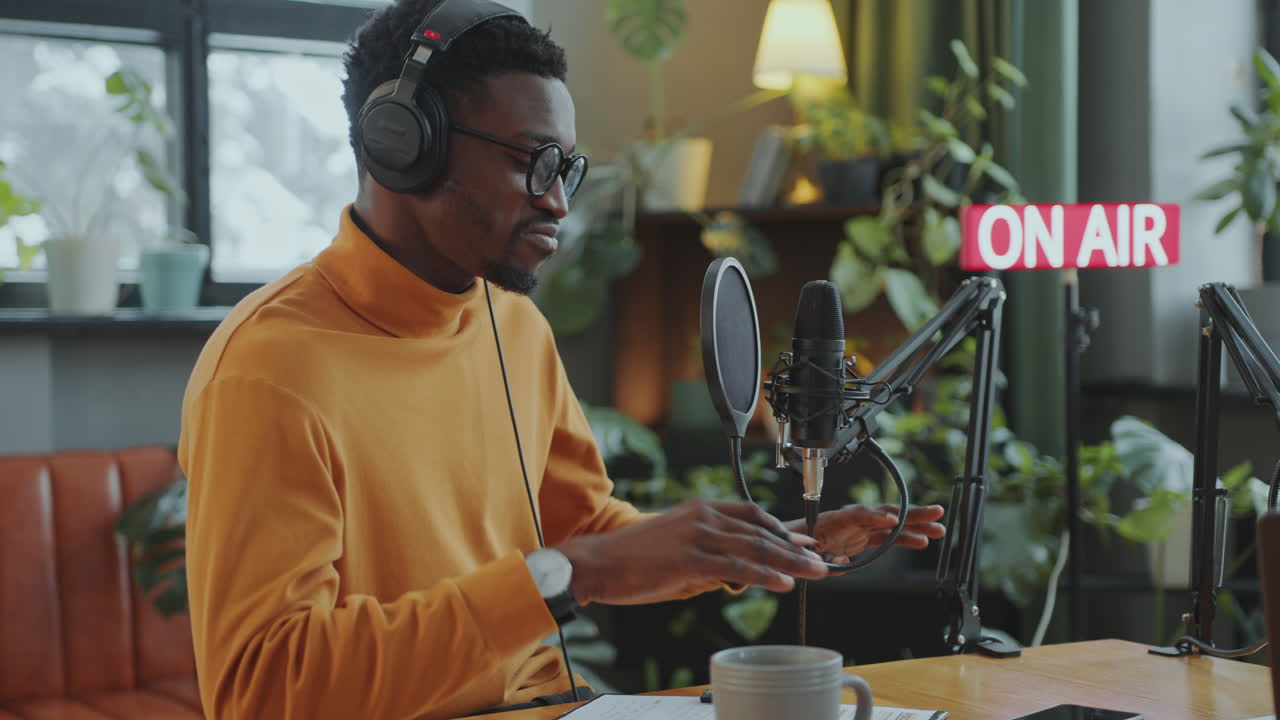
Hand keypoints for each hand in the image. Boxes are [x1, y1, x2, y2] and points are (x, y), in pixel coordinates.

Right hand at [556, 499, 828, 605]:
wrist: (597, 562)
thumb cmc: (631, 559)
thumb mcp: (674, 544)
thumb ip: (706, 553)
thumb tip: (732, 574)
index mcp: (700, 510)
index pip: (751, 513)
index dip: (781, 528)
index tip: (802, 542)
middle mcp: (703, 516)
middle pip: (760, 531)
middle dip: (794, 548)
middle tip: (818, 561)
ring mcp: (698, 536)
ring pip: (755, 547)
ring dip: (789, 562)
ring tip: (813, 573)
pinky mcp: (690, 558)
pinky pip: (736, 566)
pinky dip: (764, 575)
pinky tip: (782, 583)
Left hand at [785, 504, 946, 564]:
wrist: (791, 543)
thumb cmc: (795, 546)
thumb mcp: (804, 555)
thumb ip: (822, 558)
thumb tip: (840, 562)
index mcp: (832, 520)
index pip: (857, 515)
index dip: (874, 517)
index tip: (891, 521)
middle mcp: (849, 519)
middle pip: (882, 513)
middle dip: (910, 514)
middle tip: (933, 513)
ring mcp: (858, 527)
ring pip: (891, 524)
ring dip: (915, 526)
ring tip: (938, 529)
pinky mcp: (863, 536)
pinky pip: (887, 536)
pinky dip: (905, 537)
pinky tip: (922, 540)